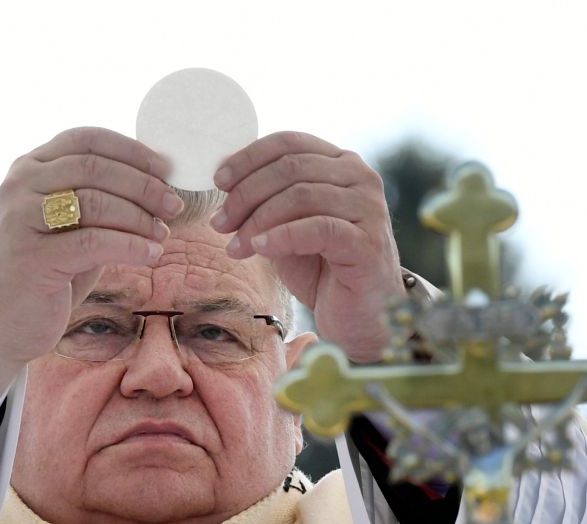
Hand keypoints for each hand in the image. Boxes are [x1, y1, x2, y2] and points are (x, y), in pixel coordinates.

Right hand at [0, 128, 178, 409]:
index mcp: (29, 167)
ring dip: (139, 217)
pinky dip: (130, 246)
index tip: (167, 170)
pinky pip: (92, 242)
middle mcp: (19, 185)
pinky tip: (151, 255)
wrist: (1, 323)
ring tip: (163, 235)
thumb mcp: (72, 227)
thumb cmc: (46, 274)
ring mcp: (20, 218)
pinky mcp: (31, 256)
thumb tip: (158, 184)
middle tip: (174, 206)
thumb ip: (98, 200)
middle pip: (94, 167)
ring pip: (95, 201)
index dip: (132, 151)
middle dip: (143, 185)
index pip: (86, 139)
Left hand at [212, 133, 404, 363]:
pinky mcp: (368, 242)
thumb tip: (225, 181)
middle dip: (246, 194)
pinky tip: (259, 248)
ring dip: (258, 220)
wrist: (361, 317)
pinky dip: (282, 236)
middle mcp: (360, 178)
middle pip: (291, 168)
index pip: (289, 143)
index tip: (218, 182)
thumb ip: (268, 201)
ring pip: (301, 196)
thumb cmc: (325, 271)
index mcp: (341, 164)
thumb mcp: (289, 226)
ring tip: (234, 246)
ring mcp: (368, 209)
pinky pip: (317, 228)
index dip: (248, 159)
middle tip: (220, 223)